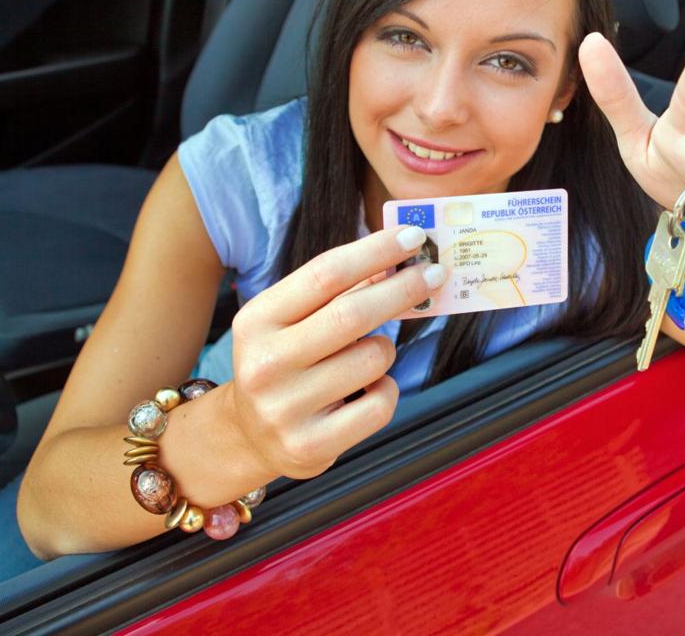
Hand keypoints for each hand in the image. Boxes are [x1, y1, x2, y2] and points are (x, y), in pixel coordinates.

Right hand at [224, 226, 445, 479]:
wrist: (250, 435)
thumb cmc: (286, 361)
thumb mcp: (294, 320)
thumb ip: (339, 290)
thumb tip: (399, 256)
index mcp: (257, 320)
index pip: (325, 274)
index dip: (375, 251)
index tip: (414, 237)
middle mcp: (265, 364)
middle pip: (352, 314)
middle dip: (402, 289)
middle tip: (435, 272)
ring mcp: (285, 409)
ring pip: (373, 359)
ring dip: (386, 349)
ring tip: (368, 355)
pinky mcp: (311, 445)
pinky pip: (380, 403)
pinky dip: (386, 390)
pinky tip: (366, 392)